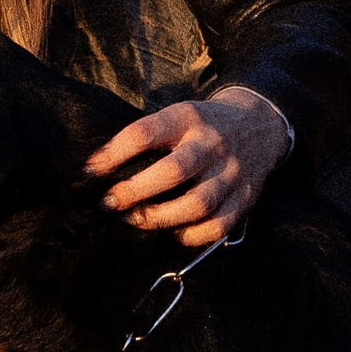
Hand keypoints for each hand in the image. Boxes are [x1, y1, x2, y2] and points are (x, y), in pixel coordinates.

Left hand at [85, 84, 291, 248]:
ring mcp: (231, 172)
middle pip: (173, 171)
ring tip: (136, 221)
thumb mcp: (180, 116)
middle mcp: (212, 143)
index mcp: (189, 118)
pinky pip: (218, 225)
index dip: (115, 152)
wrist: (260, 123)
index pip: (147, 132)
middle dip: (135, 191)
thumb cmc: (204, 125)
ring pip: (197, 203)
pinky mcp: (245, 197)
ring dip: (160, 218)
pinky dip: (192, 235)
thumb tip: (102, 168)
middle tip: (110, 203)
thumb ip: (150, 137)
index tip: (91, 171)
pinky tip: (174, 233)